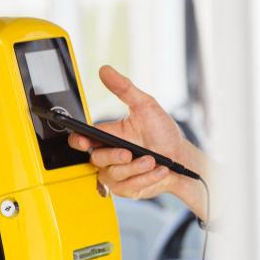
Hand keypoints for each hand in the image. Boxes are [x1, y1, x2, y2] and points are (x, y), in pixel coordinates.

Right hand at [68, 65, 208, 218]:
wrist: (181, 158)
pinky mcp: (128, 189)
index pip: (83, 140)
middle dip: (114, 157)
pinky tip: (159, 171)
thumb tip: (105, 70)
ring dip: (136, 168)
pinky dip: (147, 179)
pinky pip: (129, 187)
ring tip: (153, 160)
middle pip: (97, 159)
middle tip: (129, 153)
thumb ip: (124, 89)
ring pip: (115, 175)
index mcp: (109, 136)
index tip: (84, 141)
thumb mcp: (146, 106)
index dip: (78, 142)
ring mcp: (118, 174)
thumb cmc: (163, 132)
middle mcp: (110, 156)